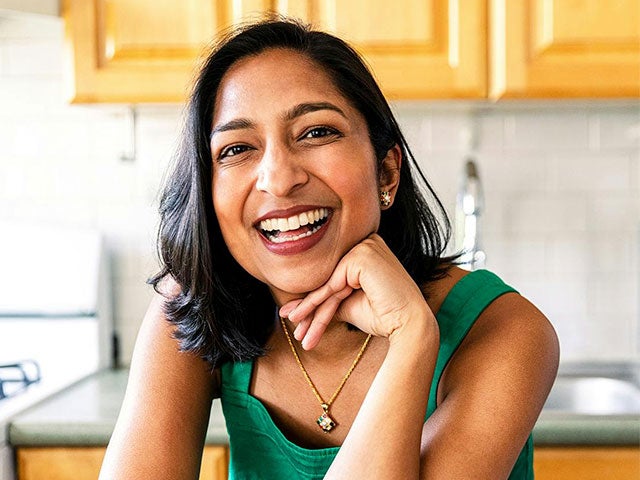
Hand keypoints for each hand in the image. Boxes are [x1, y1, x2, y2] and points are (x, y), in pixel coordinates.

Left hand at [279, 234, 432, 349]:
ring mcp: (365, 246)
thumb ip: (328, 298)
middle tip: (292, 325)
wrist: (409, 325)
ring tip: (297, 332)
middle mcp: (366, 241)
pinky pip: (332, 285)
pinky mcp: (361, 256)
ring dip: (310, 311)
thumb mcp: (349, 304)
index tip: (295, 316)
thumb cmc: (385, 315)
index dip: (314, 299)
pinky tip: (301, 319)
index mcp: (366, 248)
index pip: (334, 276)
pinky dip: (318, 304)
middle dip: (309, 307)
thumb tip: (296, 308)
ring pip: (328, 284)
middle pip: (329, 280)